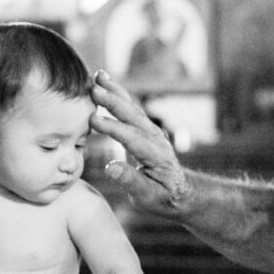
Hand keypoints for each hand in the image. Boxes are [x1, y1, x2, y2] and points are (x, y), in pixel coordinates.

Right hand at [88, 71, 192, 218]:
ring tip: (98, 75)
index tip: (92, 119)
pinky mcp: (146, 129)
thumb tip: (110, 168)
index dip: (113, 128)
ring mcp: (152, 131)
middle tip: (93, 88)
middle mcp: (155, 138)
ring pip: (132, 107)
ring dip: (115, 91)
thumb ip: (131, 182)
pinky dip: (118, 95)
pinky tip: (106, 84)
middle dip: (113, 101)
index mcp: (156, 155)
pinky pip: (130, 109)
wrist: (180, 192)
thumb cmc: (163, 198)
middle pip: (133, 116)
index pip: (132, 138)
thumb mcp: (148, 197)